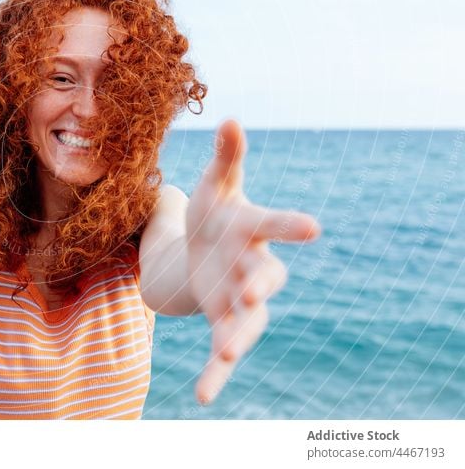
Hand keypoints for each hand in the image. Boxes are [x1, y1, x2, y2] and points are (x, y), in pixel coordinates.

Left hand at [186, 120, 320, 403]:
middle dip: (259, 284)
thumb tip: (230, 117)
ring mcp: (240, 300)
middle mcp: (254, 268)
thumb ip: (225, 158)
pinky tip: (202, 397)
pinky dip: (216, 374)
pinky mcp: (224, 323)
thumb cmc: (214, 213)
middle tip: (251, 291)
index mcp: (252, 230)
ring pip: (248, 321)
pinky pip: (222, 351)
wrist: (202, 252)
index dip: (291, 226)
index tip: (313, 227)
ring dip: (237, 336)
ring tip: (227, 352)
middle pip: (265, 278)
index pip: (274, 226)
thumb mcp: (215, 186)